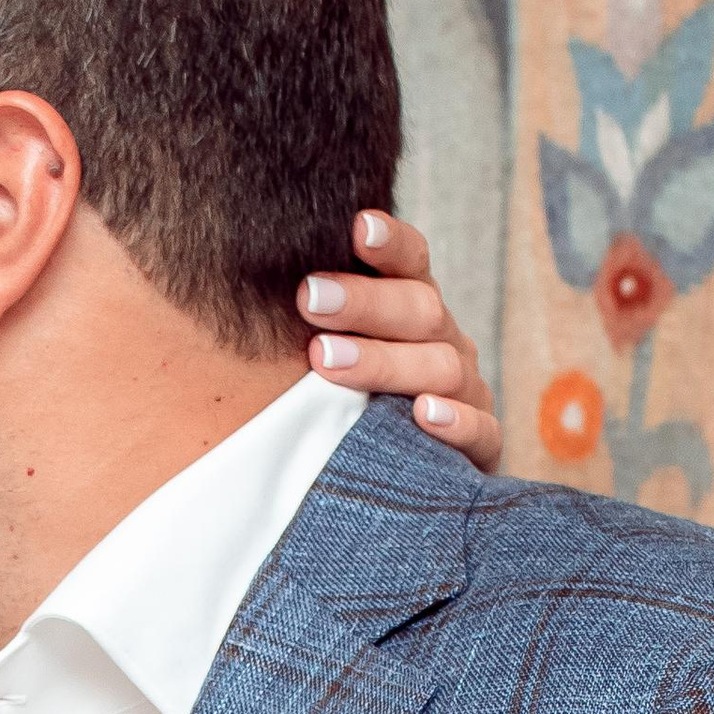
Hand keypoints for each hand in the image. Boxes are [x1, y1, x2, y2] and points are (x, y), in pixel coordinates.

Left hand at [301, 210, 501, 471]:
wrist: (402, 486)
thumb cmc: (348, 406)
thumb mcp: (332, 355)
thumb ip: (313, 324)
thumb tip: (233, 280)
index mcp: (412, 310)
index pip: (411, 262)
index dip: (389, 244)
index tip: (356, 227)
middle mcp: (444, 342)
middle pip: (420, 309)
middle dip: (364, 303)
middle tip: (309, 299)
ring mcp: (467, 393)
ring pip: (441, 366)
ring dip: (384, 361)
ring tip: (329, 361)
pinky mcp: (481, 447)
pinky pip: (479, 431)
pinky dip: (455, 421)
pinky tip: (423, 413)